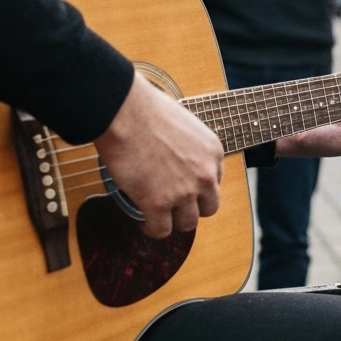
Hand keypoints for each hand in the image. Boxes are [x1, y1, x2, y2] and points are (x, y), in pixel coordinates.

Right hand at [94, 74, 224, 238]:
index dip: (198, 188)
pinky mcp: (158, 204)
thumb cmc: (147, 110)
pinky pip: (161, 230)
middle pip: (208, 208)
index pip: (215, 182)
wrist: (125, 112)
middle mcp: (205, 175)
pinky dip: (152, 229)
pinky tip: (144, 223)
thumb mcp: (185, 124)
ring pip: (187, 223)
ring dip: (173, 222)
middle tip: (174, 206)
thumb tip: (178, 158)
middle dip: (192, 209)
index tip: (185, 188)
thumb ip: (189, 147)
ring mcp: (184, 192)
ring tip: (158, 216)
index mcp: (214, 152)